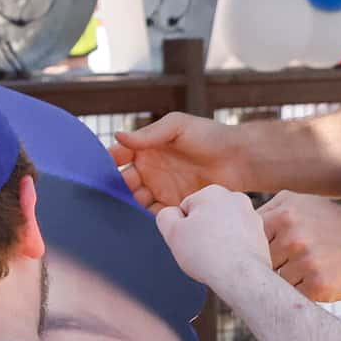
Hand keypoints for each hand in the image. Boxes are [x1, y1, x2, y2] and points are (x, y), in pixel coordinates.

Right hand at [111, 114, 247, 210]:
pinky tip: (150, 210)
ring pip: (135, 198)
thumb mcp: (177, 127)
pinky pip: (153, 213)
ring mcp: (160, 187)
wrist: (239, 159)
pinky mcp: (172, 204)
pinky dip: (148, 213)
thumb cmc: (210, 136)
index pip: (119, 155)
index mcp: (147, 147)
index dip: (107, 161)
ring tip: (137, 198)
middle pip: (123, 180)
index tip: (101, 167)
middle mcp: (150, 168)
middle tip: (122, 185)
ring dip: (130, 200)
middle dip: (117, 184)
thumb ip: (149, 134)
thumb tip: (118, 136)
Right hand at [153, 184, 274, 292]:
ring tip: (214, 257)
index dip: (182, 228)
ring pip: (223, 227)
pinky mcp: (260, 234)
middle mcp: (235, 199)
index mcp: (212, 192)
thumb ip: (165, 216)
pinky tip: (227, 260)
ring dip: (216, 240)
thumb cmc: (207, 254)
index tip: (186, 241)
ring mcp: (251, 216)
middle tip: (198, 250)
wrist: (240, 275)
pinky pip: (238, 239)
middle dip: (201, 231)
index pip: (187, 209)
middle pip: (207, 216)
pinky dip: (232, 248)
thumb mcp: (172, 232)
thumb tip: (171, 213)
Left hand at [259, 192, 340, 301]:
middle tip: (292, 259)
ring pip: (275, 281)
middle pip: (260, 263)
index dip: (252, 249)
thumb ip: (266, 210)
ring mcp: (306, 262)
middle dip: (270, 264)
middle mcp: (294, 238)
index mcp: (284, 215)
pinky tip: (317, 278)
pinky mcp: (318, 285)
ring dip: (286, 279)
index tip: (259, 252)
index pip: (248, 240)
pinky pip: (292, 295)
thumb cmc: (327, 222)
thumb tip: (230, 226)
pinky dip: (301, 291)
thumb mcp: (298, 202)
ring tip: (308, 266)